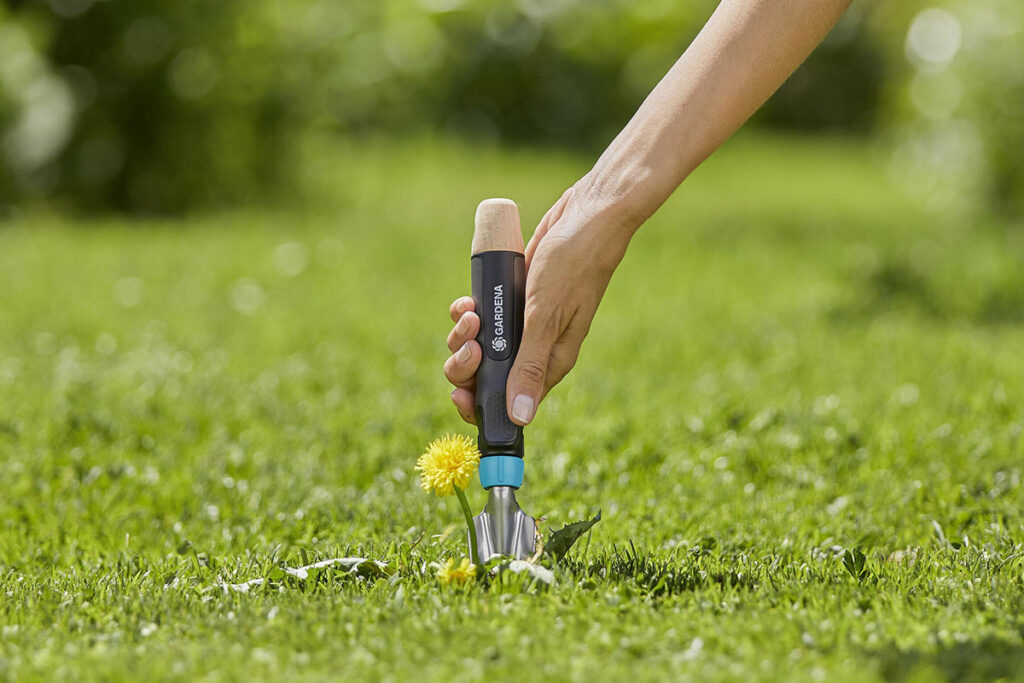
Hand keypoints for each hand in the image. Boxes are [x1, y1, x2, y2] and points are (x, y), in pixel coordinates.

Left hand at [444, 180, 634, 425]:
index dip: (480, 404)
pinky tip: (468, 302)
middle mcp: (535, 348)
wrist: (586, 216)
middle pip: (486, 376)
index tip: (460, 393)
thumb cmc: (573, 266)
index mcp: (550, 363)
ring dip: (463, 335)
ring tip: (470, 313)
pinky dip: (467, 314)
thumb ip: (530, 367)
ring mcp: (523, 324)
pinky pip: (480, 319)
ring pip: (478, 347)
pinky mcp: (513, 301)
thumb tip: (520, 418)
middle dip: (466, 365)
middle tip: (471, 342)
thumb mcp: (547, 318)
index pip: (508, 402)